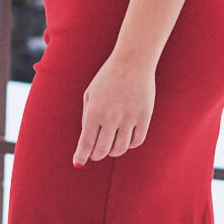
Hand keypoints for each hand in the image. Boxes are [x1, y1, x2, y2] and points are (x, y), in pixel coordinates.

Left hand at [73, 52, 155, 166]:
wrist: (133, 61)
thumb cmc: (107, 77)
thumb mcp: (90, 94)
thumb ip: (87, 117)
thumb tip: (87, 141)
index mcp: (95, 111)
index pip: (86, 142)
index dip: (81, 156)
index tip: (78, 162)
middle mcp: (112, 117)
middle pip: (103, 150)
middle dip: (96, 155)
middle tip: (94, 154)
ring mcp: (130, 118)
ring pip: (121, 148)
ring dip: (113, 151)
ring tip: (110, 145)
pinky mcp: (145, 117)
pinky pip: (137, 141)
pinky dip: (129, 144)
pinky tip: (124, 138)